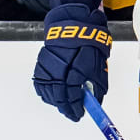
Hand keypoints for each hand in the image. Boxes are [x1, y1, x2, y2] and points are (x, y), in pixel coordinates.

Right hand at [33, 4, 111, 120]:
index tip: (79, 114)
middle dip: (66, 108)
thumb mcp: (99, 66)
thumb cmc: (88, 44)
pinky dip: (45, 92)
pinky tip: (51, 95)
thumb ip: (97, 85)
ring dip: (56, 101)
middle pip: (59, 97)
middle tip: (72, 113)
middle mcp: (60, 70)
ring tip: (64, 105)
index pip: (73, 98)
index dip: (76, 109)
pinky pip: (40, 83)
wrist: (74, 25)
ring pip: (48, 92)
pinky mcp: (42, 63)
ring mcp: (49, 67)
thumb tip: (94, 101)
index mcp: (75, 71)